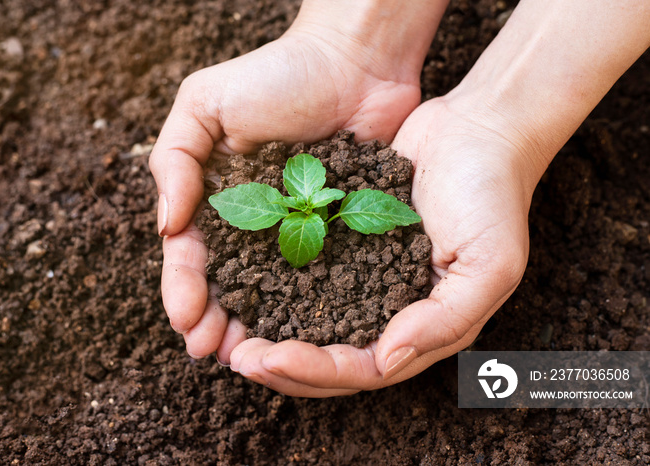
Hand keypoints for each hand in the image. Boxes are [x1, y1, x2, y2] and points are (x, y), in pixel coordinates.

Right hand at [149, 1, 446, 364]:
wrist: (355, 64)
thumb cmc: (278, 75)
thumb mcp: (205, 103)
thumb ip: (174, 159)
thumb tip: (165, 225)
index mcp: (216, 199)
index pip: (191, 254)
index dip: (184, 288)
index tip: (186, 318)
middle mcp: (253, 225)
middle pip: (227, 283)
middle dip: (214, 320)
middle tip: (211, 351)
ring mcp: (298, 234)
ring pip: (271, 292)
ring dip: (255, 327)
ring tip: (246, 358)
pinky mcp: (340, 235)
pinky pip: (322, 279)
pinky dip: (308, 309)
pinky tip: (302, 336)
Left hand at [229, 96, 543, 395]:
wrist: (476, 129)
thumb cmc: (492, 195)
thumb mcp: (490, 265)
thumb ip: (445, 320)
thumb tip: (386, 360)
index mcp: (423, 326)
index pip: (363, 370)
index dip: (315, 371)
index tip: (269, 358)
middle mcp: (391, 312)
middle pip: (330, 358)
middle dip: (282, 364)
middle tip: (236, 356)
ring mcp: (366, 278)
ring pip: (310, 323)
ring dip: (272, 333)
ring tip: (229, 331)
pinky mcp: (347, 244)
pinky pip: (306, 273)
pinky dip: (275, 284)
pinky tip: (241, 280)